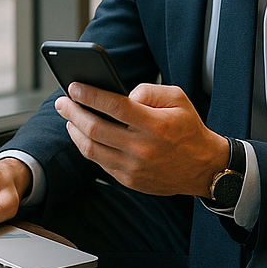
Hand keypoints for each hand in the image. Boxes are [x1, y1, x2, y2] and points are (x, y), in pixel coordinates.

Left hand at [55, 82, 228, 197]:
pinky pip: (100, 162)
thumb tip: (123, 95)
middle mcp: (142, 148)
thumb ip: (149, 90)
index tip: (74, 87)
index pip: (115, 107)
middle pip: (96, 128)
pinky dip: (87, 146)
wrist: (203, 168)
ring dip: (75, 131)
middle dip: (74, 112)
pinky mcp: (129, 180)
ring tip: (69, 117)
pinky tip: (83, 134)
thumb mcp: (178, 99)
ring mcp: (134, 167)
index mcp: (155, 125)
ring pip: (92, 149)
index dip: (90, 95)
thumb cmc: (188, 128)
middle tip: (63, 101)